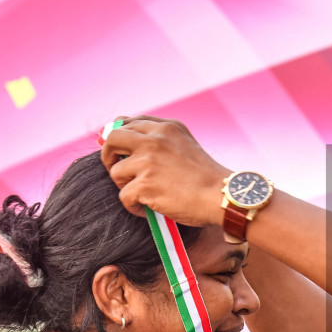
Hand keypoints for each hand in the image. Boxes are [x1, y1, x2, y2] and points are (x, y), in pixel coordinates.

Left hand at [100, 116, 227, 225]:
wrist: (223, 196)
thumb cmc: (206, 177)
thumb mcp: (185, 145)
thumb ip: (160, 140)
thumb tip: (127, 146)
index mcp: (166, 127)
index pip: (127, 123)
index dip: (118, 138)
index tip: (119, 152)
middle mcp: (155, 139)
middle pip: (112, 139)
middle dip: (108, 156)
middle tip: (117, 170)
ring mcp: (148, 161)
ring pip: (116, 171)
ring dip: (125, 186)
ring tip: (144, 195)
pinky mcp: (144, 184)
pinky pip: (124, 196)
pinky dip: (133, 207)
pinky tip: (148, 208)